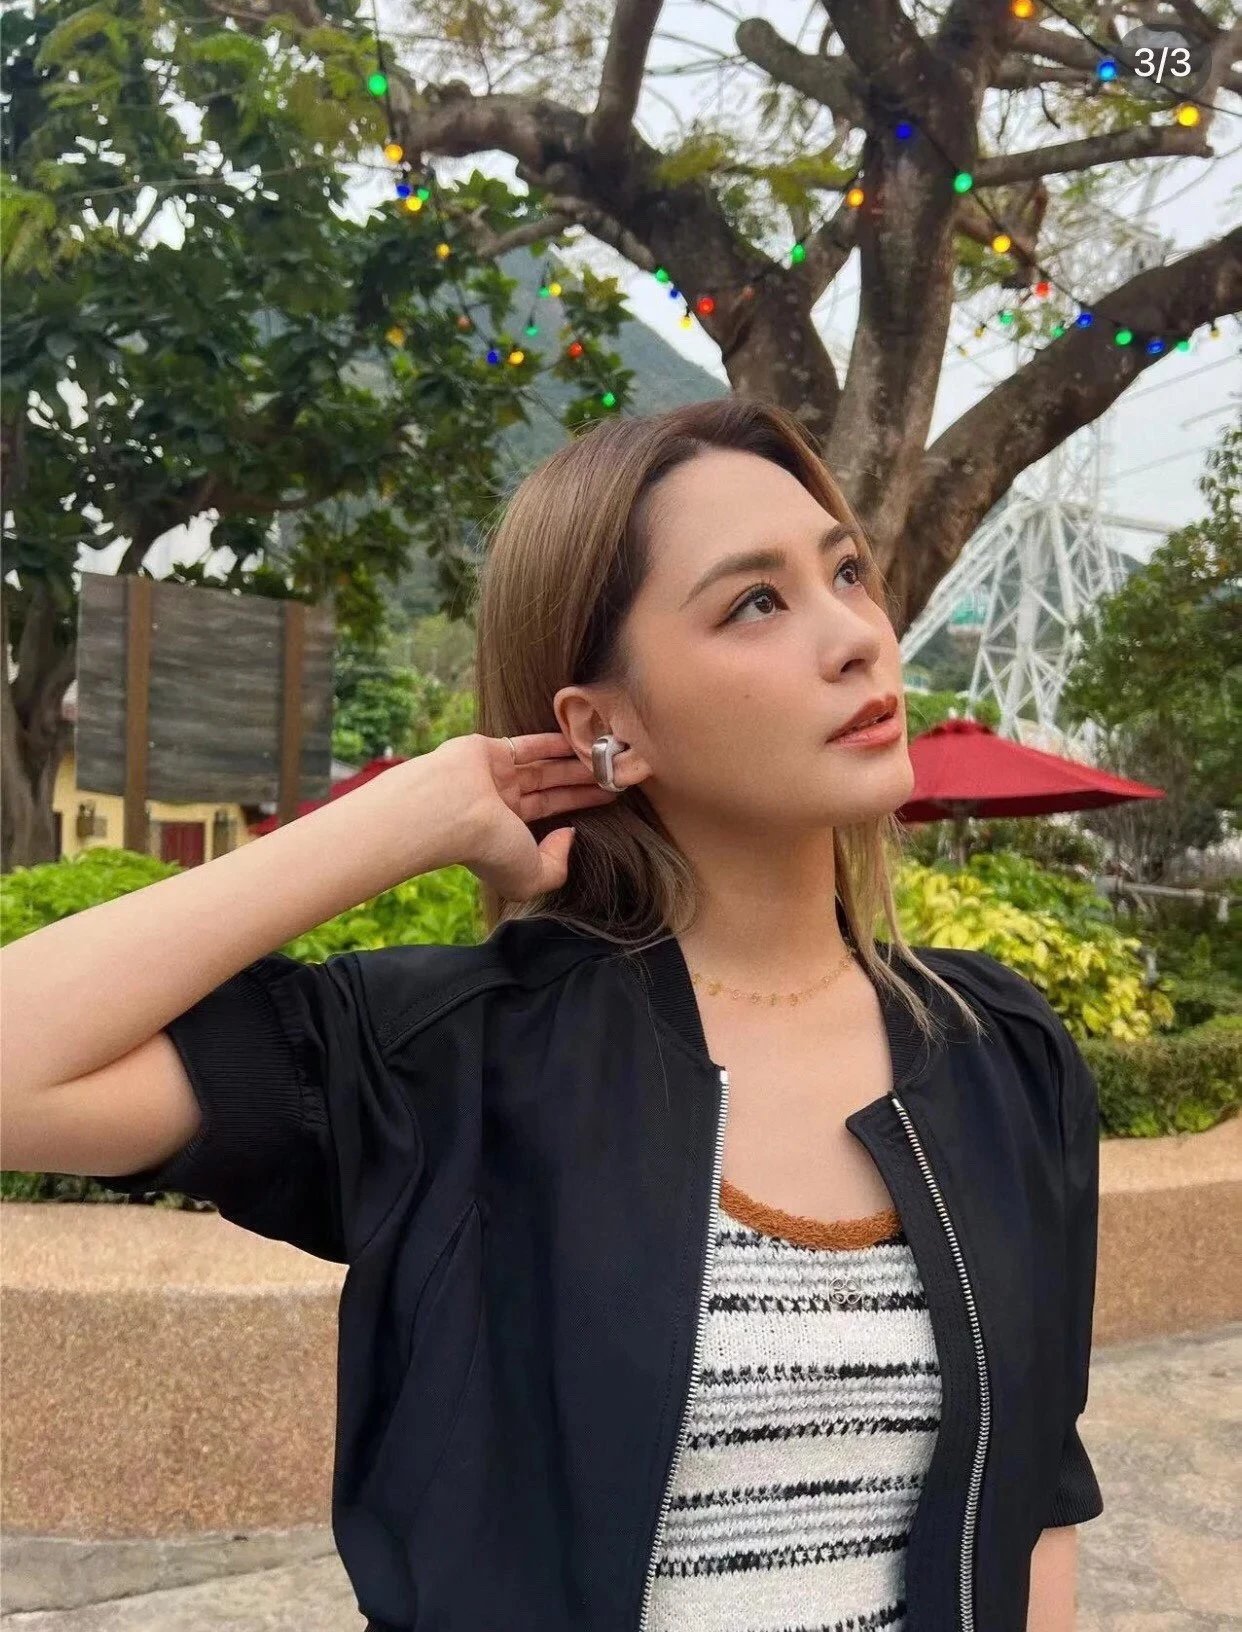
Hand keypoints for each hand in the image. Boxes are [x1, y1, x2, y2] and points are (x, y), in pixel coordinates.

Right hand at [430, 732, 619, 900]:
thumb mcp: (532, 877)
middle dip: (581, 783)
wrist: (452, 812)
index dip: (579, 807)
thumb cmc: (490, 850)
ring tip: (603, 757)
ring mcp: (494, 777)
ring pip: (542, 768)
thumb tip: (569, 835)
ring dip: (571, 762)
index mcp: (505, 835)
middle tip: (613, 773)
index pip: (549, 817)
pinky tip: (578, 739)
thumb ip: (556, 864)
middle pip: (550, 790)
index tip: (610, 798)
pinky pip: (527, 745)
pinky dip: (552, 742)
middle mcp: (500, 805)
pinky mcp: (489, 751)